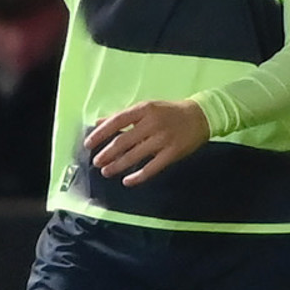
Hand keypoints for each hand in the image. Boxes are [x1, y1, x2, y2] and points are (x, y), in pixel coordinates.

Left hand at [84, 98, 209, 184]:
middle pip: (123, 141)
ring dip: (118, 165)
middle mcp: (152, 124)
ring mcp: (163, 139)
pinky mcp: (172, 153)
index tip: (89, 144)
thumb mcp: (147, 108)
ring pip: (135, 156)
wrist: (200, 116)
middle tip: (97, 162)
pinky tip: (127, 181)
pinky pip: (152, 167)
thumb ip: (124, 116)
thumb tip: (99, 123)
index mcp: (144, 109)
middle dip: (107, 153)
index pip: (117, 121)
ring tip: (107, 171)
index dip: (101, 133)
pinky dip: (138, 176)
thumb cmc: (170, 112)